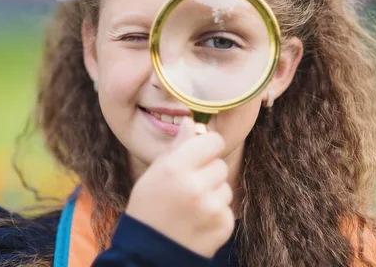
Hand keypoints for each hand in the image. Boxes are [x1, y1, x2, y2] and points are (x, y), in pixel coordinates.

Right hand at [125, 117, 234, 257]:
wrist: (147, 255)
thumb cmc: (148, 209)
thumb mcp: (153, 174)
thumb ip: (176, 147)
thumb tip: (191, 122)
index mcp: (175, 168)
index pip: (212, 140)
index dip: (206, 146)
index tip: (200, 153)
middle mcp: (195, 186)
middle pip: (220, 163)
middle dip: (208, 171)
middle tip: (190, 185)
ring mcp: (212, 208)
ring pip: (226, 186)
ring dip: (213, 192)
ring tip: (192, 206)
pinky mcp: (224, 226)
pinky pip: (228, 208)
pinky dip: (217, 213)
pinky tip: (198, 220)